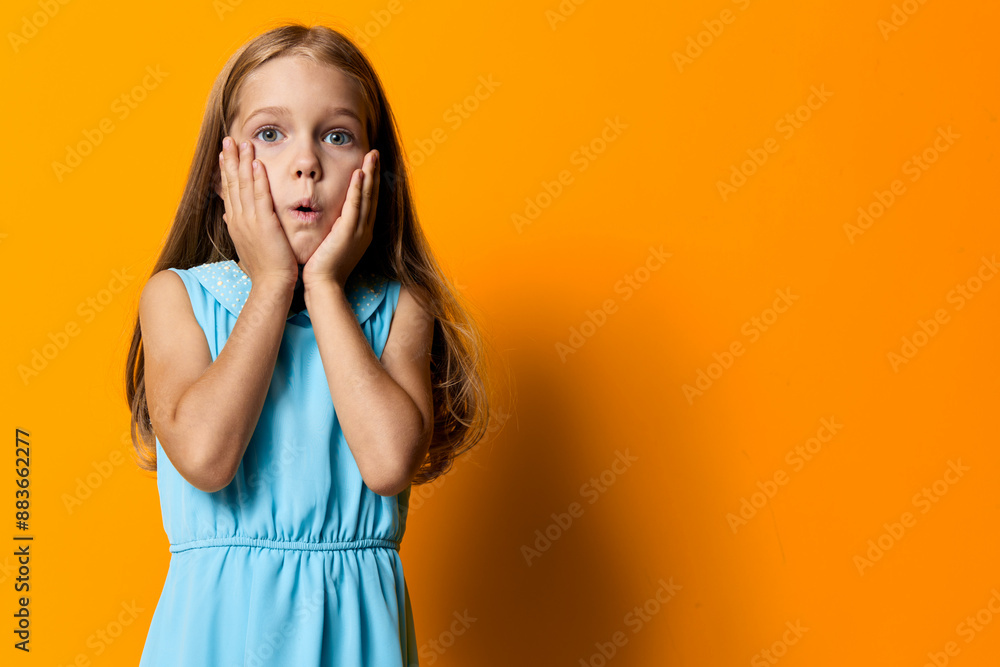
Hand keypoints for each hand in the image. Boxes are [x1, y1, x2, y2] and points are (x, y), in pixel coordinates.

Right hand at [219, 137, 297, 287]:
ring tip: (242, 143)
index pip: (229, 192)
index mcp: (235, 223)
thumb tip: (230, 217)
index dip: (226, 171)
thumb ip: (241, 228)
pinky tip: (256, 163)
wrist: (271, 284)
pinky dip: (257, 179)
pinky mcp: (264, 224)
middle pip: (232, 184)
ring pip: (243, 186)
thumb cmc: (265, 268)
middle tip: (228, 140)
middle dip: (229, 160)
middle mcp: (239, 219)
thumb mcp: (249, 244)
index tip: (225, 154)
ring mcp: (249, 221)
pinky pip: (259, 196)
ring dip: (242, 162)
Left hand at [302, 149, 379, 289]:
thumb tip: (329, 218)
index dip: (369, 181)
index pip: (366, 201)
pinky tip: (359, 174)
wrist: (323, 285)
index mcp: (360, 231)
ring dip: (370, 174)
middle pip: (371, 194)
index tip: (368, 163)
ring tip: (371, 155)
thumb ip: (333, 228)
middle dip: (374, 172)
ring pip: (366, 197)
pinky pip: (355, 206)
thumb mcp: (331, 243)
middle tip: (374, 152)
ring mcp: (359, 231)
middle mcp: (364, 229)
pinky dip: (358, 189)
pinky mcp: (349, 233)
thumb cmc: (323, 268)